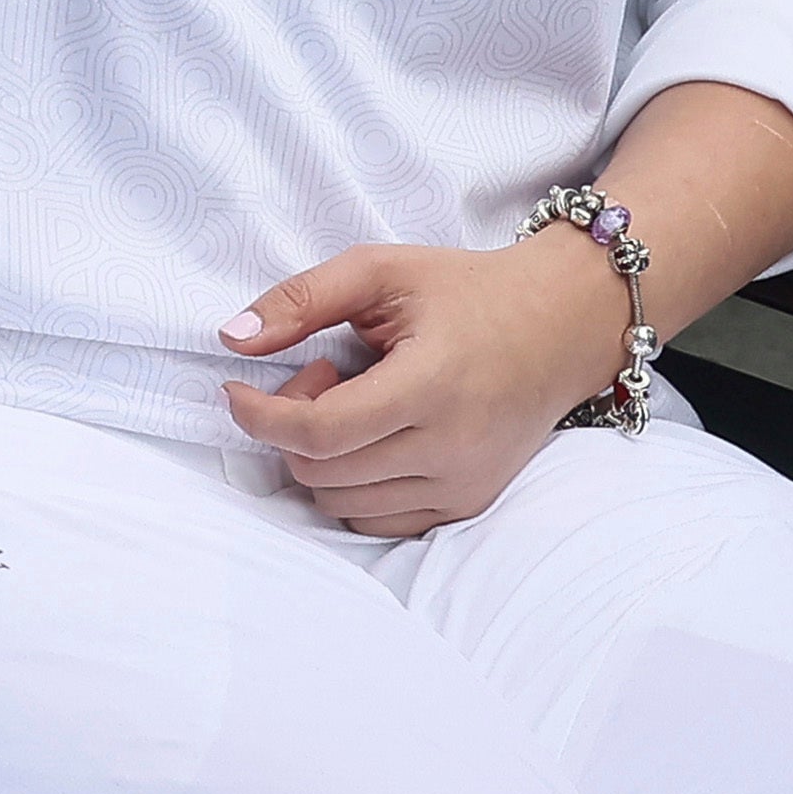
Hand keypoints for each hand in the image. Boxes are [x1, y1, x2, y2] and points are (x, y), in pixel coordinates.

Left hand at [216, 227, 625, 538]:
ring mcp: (464, 485)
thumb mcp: (380, 271)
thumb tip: (232, 340)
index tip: (235, 391)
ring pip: (342, 505)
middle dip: (292, 426)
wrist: (560, 326)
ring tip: (355, 401)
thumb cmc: (466, 292)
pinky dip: (352, 487)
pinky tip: (373, 437)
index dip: (261, 417)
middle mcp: (451, 449)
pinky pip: (378, 522)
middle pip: (322, 473)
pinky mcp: (468, 504)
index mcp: (430, 386)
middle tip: (321, 373)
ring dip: (322, 458)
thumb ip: (300, 300)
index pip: (320, 433)